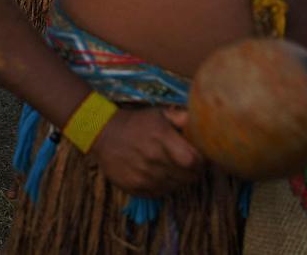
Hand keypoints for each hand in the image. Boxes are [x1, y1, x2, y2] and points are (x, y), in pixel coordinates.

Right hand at [88, 106, 202, 196]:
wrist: (102, 132)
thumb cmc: (137, 123)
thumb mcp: (160, 114)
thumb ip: (183, 118)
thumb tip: (204, 125)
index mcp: (161, 137)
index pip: (193, 161)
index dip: (200, 161)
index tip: (198, 158)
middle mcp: (152, 158)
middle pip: (187, 177)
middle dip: (192, 172)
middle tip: (187, 165)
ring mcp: (143, 175)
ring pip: (174, 187)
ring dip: (177, 179)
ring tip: (170, 168)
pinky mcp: (134, 187)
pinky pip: (159, 193)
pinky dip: (163, 186)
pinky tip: (157, 174)